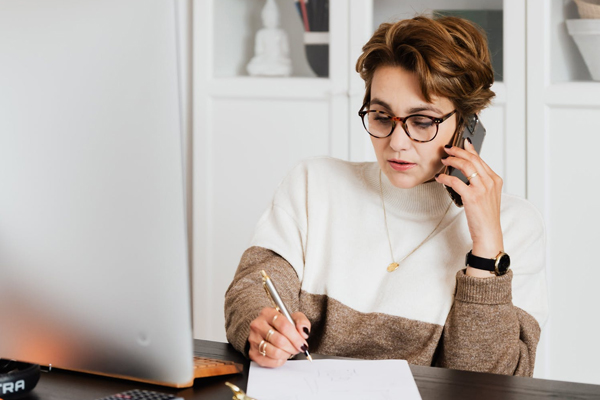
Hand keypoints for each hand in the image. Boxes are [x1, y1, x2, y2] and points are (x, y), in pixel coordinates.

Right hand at [248, 307, 310, 367]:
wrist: (268, 331)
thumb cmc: (282, 324)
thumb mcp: (294, 318)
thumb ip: (302, 322)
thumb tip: (303, 332)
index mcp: (268, 313)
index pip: (284, 325)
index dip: (296, 337)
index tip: (303, 343)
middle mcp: (258, 325)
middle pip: (279, 340)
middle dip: (293, 347)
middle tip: (298, 348)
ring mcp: (253, 339)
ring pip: (275, 352)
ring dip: (287, 354)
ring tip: (289, 350)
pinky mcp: (253, 353)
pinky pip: (270, 361)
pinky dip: (280, 360)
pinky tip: (282, 354)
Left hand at [435, 138, 503, 276]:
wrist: (489, 233)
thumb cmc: (486, 216)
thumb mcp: (488, 195)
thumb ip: (481, 182)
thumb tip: (468, 171)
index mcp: (495, 179)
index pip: (480, 159)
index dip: (469, 150)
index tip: (461, 143)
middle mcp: (490, 182)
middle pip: (472, 159)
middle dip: (458, 151)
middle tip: (447, 149)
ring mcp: (482, 188)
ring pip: (465, 166)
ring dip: (452, 160)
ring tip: (444, 160)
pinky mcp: (472, 196)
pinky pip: (455, 181)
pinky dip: (445, 177)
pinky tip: (440, 178)